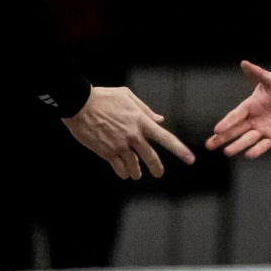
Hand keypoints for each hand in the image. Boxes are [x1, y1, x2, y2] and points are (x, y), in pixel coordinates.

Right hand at [64, 87, 195, 179]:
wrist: (79, 104)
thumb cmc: (103, 97)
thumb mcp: (127, 96)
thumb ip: (145, 110)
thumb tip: (160, 120)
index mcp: (141, 121)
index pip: (165, 138)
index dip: (179, 150)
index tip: (190, 159)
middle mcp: (133, 135)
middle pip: (151, 157)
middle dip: (157, 168)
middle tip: (158, 173)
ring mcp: (120, 145)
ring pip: (134, 166)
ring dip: (137, 172)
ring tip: (137, 174)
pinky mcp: (106, 152)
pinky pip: (119, 168)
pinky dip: (123, 172)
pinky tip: (124, 173)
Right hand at [206, 61, 270, 158]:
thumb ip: (258, 74)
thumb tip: (244, 63)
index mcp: (250, 106)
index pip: (235, 115)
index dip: (226, 123)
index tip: (216, 130)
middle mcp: (254, 119)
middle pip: (235, 130)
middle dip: (222, 138)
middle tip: (209, 145)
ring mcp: (263, 130)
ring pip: (247, 139)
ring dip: (237, 146)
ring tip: (226, 152)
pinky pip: (264, 145)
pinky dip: (257, 150)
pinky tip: (248, 154)